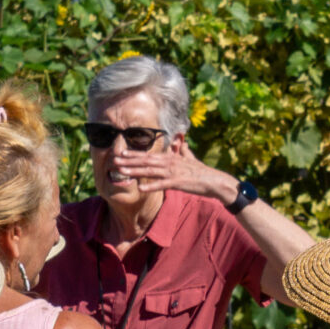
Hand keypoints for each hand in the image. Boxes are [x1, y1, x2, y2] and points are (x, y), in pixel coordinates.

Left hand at [109, 140, 234, 203]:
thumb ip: (183, 150)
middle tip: (115, 160)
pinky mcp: (178, 182)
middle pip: (146, 161)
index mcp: (170, 157)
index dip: (134, 154)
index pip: (148, 155)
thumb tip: (181, 141)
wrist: (214, 181)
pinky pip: (161, 184)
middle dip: (129, 161)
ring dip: (135, 171)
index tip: (121, 153)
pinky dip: (150, 186)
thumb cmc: (201, 172)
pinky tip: (140, 188)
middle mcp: (169, 162)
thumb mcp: (190, 158)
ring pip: (150, 171)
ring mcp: (173, 172)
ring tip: (121, 171)